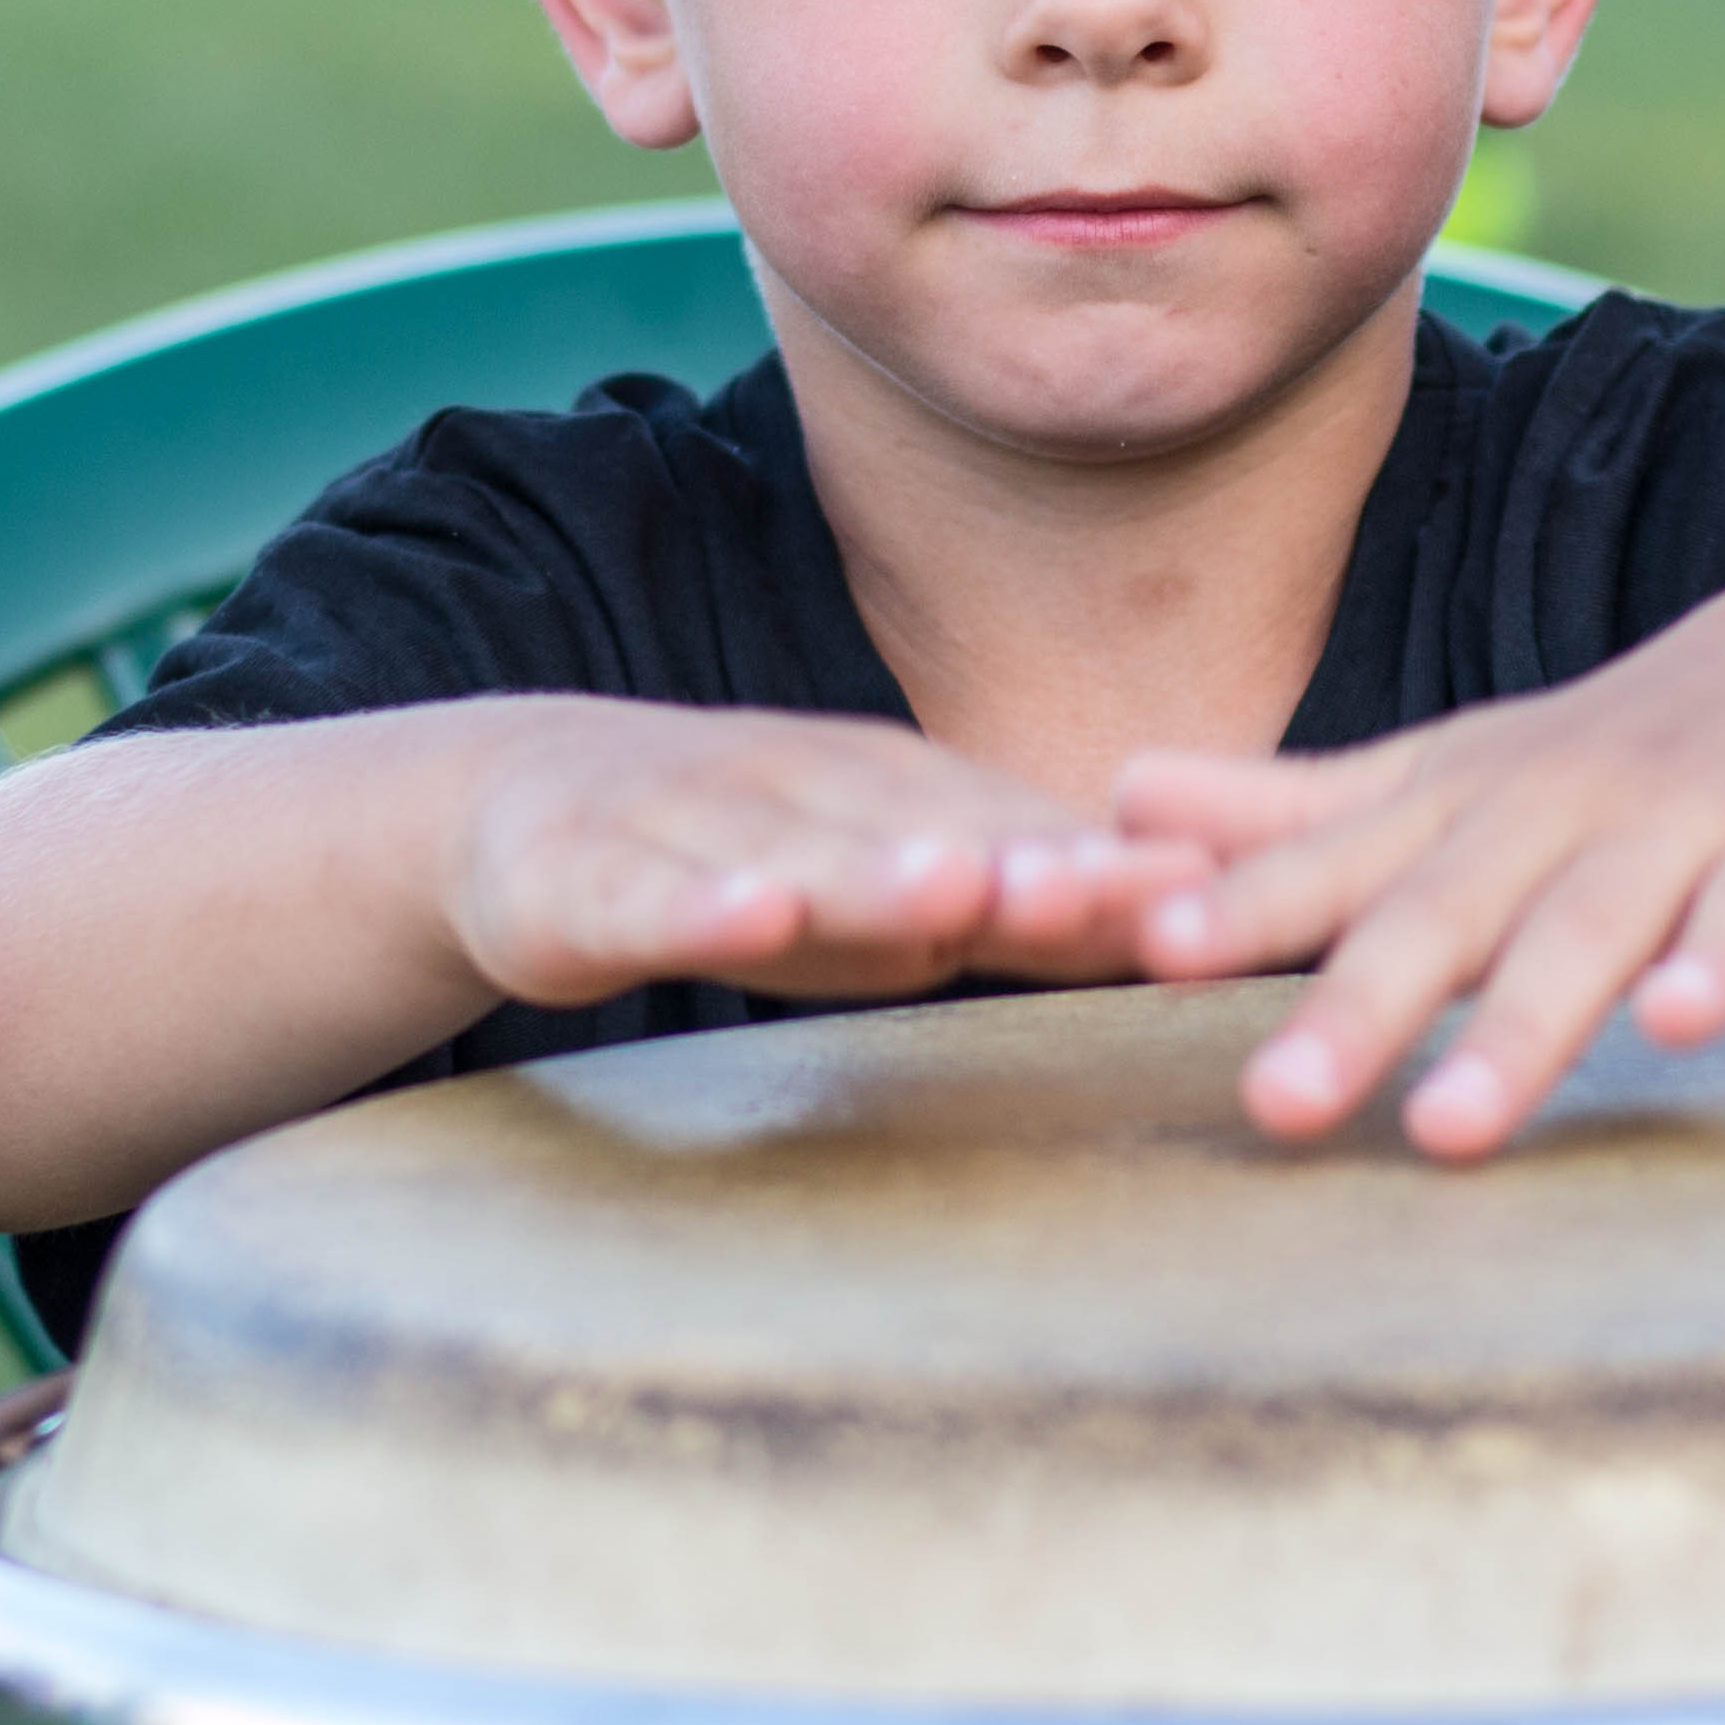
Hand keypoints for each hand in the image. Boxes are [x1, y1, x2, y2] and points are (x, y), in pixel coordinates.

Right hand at [444, 702, 1209, 1011]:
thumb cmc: (754, 870)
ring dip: (879, 872)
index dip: (1101, 861)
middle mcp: (808, 798)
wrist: (524, 812)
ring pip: (797, 854)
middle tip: (1115, 884)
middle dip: (1021, 860)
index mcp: (892, 800)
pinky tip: (753, 913)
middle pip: (922, 832)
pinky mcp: (587, 880)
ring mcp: (695, 831)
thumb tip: (1188, 926)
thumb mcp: (889, 896)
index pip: (1012, 830)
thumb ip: (1022, 912)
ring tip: (960, 891)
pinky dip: (698, 903)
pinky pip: (648, 895)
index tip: (1200, 889)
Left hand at [1116, 610, 1724, 1159]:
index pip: (1331, 861)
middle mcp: (1544, 813)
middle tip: (1273, 1103)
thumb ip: (1286, 811)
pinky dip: (1717, 966)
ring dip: (1519, 1027)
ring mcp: (1670, 828)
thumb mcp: (1436, 774)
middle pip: (1442, 914)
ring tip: (1449, 1128)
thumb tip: (1116, 802)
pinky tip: (1678, 1026)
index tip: (1138, 945)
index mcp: (1451, 805)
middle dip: (1357, 1007)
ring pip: (1584, 931)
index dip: (1239, 902)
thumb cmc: (1597, 760)